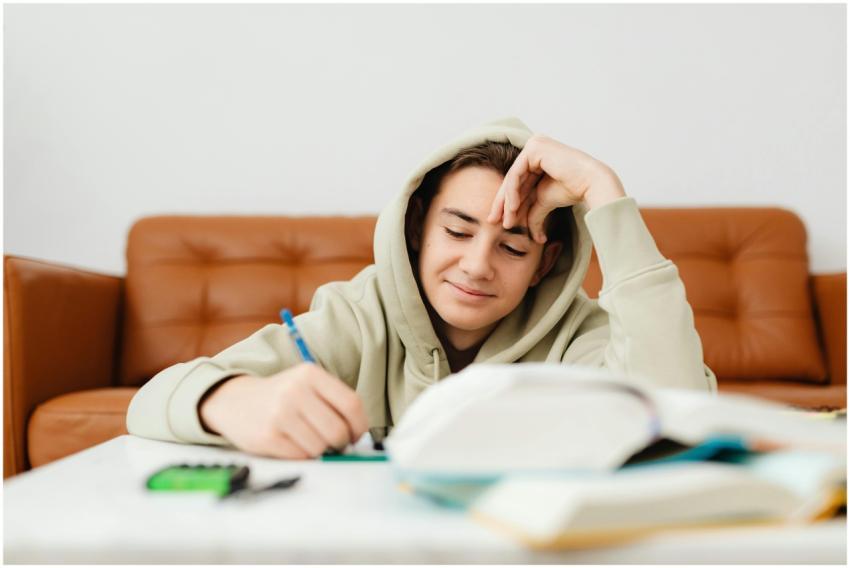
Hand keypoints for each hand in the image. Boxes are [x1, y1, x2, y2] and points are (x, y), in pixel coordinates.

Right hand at [199, 363, 368, 458]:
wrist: (234, 401)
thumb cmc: (281, 396)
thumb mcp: (306, 385)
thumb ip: (333, 402)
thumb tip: (357, 434)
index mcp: (310, 374)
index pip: (351, 404)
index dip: (359, 425)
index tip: (355, 434)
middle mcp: (295, 391)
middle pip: (338, 430)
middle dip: (340, 443)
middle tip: (334, 443)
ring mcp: (280, 414)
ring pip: (320, 446)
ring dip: (320, 450)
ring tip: (308, 439)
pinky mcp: (268, 437)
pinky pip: (301, 456)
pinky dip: (302, 455)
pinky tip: (292, 443)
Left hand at [487, 134, 625, 242]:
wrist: (590, 184)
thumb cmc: (571, 190)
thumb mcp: (542, 201)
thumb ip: (528, 210)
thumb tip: (517, 226)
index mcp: (537, 157)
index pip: (517, 182)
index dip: (506, 203)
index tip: (500, 221)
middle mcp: (534, 148)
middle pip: (512, 180)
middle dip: (502, 203)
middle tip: (493, 221)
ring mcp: (534, 145)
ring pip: (512, 178)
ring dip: (507, 202)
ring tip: (507, 221)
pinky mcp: (534, 147)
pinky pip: (516, 174)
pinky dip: (512, 192)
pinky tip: (512, 207)